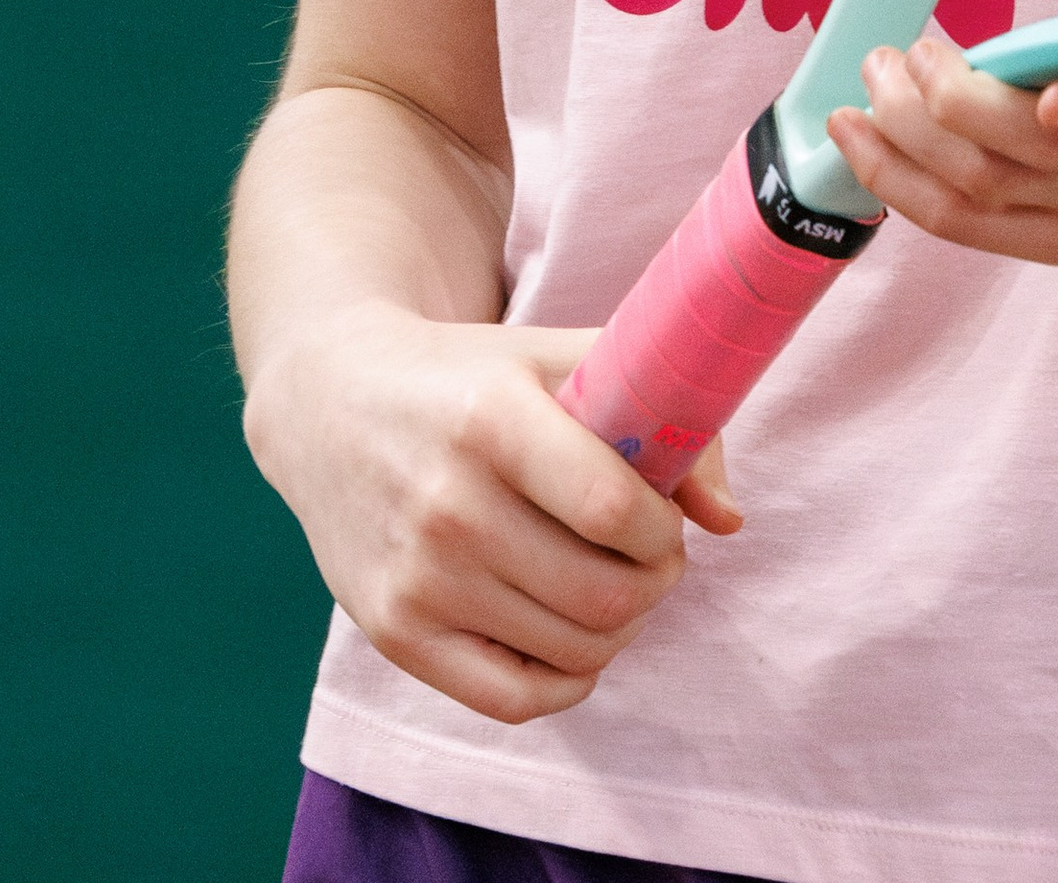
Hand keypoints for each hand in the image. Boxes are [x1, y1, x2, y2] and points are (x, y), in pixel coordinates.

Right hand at [242, 302, 738, 725]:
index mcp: (491, 420)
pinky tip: (573, 635)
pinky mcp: (395, 633)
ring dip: (620, 626)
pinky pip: (513, 700)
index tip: (664, 515)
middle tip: (651, 557)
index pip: (611, 508)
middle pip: (602, 592)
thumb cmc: (467, 377)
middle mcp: (448, 504)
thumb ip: (656, 413)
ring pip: (571, 650)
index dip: (663, 527)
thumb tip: (727, 519)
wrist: (330, 403)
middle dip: (655, 582)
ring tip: (613, 583)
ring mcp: (418, 578)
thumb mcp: (554, 358)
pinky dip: (568, 681)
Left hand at [830, 34, 1057, 267]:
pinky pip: (965, 228)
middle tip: (898, 49)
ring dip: (904, 143)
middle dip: (947, 105)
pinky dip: (902, 188)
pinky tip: (861, 141)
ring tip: (864, 87)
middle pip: (1023, 156)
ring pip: (979, 194)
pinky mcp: (1057, 246)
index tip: (1050, 94)